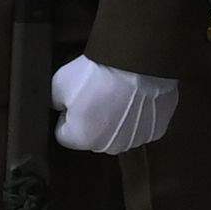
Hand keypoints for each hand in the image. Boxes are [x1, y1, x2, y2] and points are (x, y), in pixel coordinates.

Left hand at [49, 57, 179, 156]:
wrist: (138, 62)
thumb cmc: (96, 74)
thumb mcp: (59, 84)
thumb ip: (54, 102)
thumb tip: (59, 108)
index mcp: (83, 140)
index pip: (64, 134)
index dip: (66, 114)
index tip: (75, 98)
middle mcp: (110, 147)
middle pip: (93, 135)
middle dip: (92, 118)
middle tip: (98, 92)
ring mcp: (136, 140)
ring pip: (119, 132)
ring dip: (117, 117)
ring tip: (119, 92)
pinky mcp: (157, 130)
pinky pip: (141, 125)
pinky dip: (139, 114)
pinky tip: (138, 97)